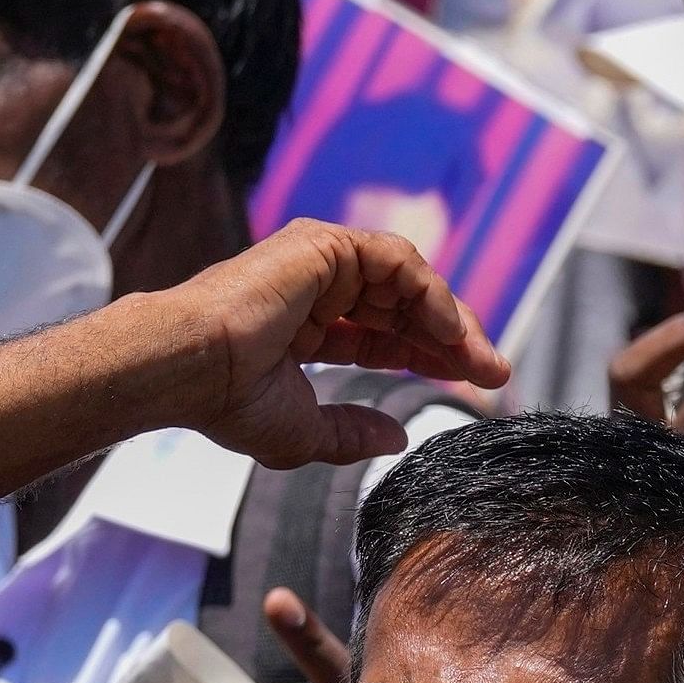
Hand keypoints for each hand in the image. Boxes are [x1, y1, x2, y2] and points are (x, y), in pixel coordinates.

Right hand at [160, 220, 511, 467]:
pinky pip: (397, 261)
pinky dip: (429, 293)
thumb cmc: (227, 400)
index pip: (385, 336)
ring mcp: (321, 262)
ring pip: (408, 282)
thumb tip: (396, 437)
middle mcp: (316, 288)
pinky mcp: (325, 245)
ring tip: (479, 361)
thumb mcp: (304, 430)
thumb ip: (351, 431)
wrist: (190, 368)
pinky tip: (449, 334)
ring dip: (450, 320)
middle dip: (452, 341)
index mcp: (307, 324)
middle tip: (494, 374)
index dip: (428, 358)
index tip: (470, 385)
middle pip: (404, 308)